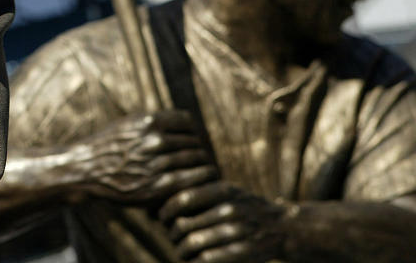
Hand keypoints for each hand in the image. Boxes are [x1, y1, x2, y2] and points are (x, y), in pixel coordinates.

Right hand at [65, 110, 217, 204]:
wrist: (86, 169)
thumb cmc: (109, 146)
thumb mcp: (129, 123)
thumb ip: (156, 121)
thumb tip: (188, 122)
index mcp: (149, 121)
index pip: (187, 122)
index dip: (190, 131)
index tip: (189, 141)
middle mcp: (155, 140)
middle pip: (193, 142)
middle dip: (197, 150)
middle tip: (198, 160)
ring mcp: (158, 163)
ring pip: (196, 160)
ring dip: (202, 166)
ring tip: (202, 172)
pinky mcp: (159, 186)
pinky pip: (192, 179)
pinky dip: (200, 179)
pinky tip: (201, 182)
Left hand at [160, 181, 285, 262]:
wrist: (284, 227)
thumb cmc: (244, 207)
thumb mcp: (225, 191)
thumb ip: (198, 193)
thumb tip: (160, 207)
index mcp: (222, 189)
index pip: (181, 199)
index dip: (166, 211)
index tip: (162, 219)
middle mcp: (229, 208)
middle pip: (184, 224)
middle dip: (172, 235)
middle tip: (171, 238)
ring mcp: (238, 231)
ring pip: (193, 244)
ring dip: (181, 251)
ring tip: (181, 251)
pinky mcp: (244, 251)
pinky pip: (208, 259)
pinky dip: (196, 261)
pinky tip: (195, 260)